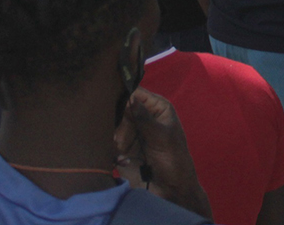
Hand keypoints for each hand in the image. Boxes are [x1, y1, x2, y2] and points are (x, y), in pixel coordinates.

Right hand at [115, 88, 212, 218]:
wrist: (171, 190)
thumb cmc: (174, 161)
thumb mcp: (161, 138)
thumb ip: (144, 118)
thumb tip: (131, 97)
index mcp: (157, 108)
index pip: (136, 93)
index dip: (123, 95)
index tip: (110, 103)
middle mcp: (142, 117)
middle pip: (119, 110)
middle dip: (118, 125)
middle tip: (121, 141)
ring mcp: (131, 132)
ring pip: (111, 127)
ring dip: (116, 140)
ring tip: (124, 153)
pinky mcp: (122, 149)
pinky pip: (109, 144)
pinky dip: (113, 152)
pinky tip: (123, 161)